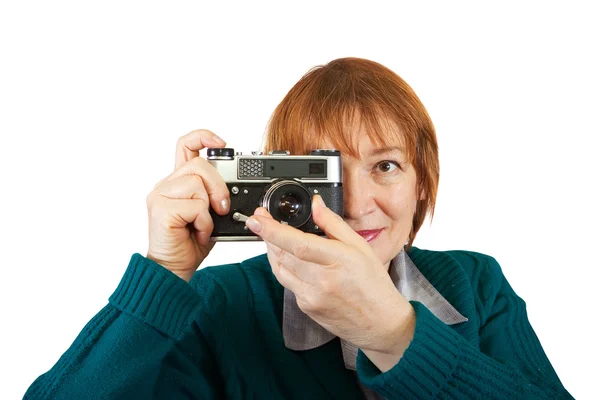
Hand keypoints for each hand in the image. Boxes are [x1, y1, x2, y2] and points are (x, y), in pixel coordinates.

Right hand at [146, 129, 229, 281]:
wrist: (173, 268)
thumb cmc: (190, 243)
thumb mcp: (210, 214)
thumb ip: (215, 196)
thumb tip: (235, 187)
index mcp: (178, 182)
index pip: (185, 145)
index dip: (203, 136)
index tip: (222, 142)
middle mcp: (166, 185)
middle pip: (199, 163)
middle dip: (218, 185)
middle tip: (222, 208)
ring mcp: (160, 196)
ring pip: (197, 183)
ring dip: (209, 208)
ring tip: (204, 225)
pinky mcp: (161, 209)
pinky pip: (195, 205)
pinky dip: (204, 222)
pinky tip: (198, 232)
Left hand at [246, 196, 415, 368]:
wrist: (380, 323)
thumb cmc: (374, 284)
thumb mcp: (360, 247)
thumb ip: (334, 224)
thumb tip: (316, 205)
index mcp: (338, 261)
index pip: (297, 243)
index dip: (273, 230)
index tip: (258, 219)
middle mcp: (321, 281)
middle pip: (282, 254)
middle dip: (267, 235)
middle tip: (261, 219)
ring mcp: (311, 297)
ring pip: (279, 268)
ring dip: (271, 250)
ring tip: (271, 235)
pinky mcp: (305, 307)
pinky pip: (287, 282)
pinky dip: (283, 267)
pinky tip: (288, 258)